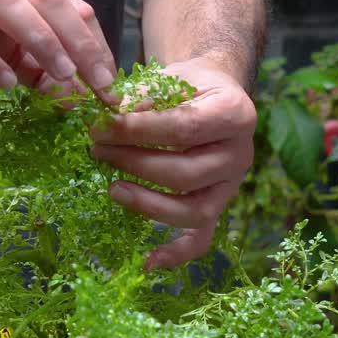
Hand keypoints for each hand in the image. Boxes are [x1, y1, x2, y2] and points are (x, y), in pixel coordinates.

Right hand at [0, 0, 114, 100]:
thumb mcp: (1, 53)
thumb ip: (37, 66)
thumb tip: (79, 97)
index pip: (72, 8)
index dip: (97, 47)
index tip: (112, 87)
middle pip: (52, 2)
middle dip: (83, 46)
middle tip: (102, 87)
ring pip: (14, 8)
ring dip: (45, 44)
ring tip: (64, 81)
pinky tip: (5, 85)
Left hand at [89, 57, 255, 269]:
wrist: (215, 93)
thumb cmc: (189, 84)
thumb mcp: (171, 76)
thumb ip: (142, 96)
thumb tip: (106, 116)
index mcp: (235, 114)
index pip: (182, 128)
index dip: (137, 131)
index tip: (99, 126)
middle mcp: (241, 154)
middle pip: (185, 173)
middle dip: (134, 164)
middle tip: (97, 150)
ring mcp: (232, 185)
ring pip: (194, 210)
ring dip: (147, 204)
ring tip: (112, 188)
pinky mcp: (220, 206)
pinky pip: (203, 238)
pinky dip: (176, 253)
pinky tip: (147, 261)